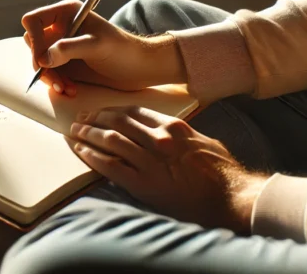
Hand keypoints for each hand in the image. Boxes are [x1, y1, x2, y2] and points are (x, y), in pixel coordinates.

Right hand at [21, 0, 186, 95]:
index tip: (44, 59)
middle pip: (33, 44)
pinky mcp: (66, 64)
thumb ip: (69, 48)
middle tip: (56, 79)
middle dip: (42, 64)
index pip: (33, 21)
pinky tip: (71, 90)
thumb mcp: (97, 45)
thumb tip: (43, 58)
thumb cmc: (123, 50)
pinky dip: (57, 84)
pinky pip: (50, 74)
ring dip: (50, 78)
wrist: (140, 68)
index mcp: (66, 13)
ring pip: (40, 62)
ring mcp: (62, 47)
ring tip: (67, 89)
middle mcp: (61, 28)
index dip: (35, 40)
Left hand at [68, 106, 267, 233]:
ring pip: (109, 140)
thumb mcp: (203, 140)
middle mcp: (158, 139)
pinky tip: (81, 152)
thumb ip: (180, 133)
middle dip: (94, 119)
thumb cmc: (223, 171)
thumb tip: (167, 129)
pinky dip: (92, 157)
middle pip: (116, 122)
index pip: (133, 111)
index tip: (98, 111)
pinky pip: (110, 166)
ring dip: (87, 135)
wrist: (232, 197)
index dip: (111, 110)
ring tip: (74, 134)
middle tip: (80, 120)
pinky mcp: (144, 184)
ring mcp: (150, 161)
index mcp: (172, 126)